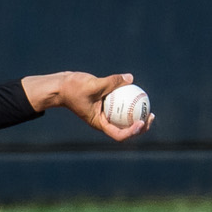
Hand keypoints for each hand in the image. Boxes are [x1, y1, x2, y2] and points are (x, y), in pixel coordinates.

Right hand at [21, 71, 154, 141]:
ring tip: (149, 107)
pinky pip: (120, 105)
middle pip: (125, 129)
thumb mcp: (94, 84)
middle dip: (141, 126)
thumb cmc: (73, 88)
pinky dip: (129, 101)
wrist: (61, 86)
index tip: (141, 122)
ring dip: (137, 115)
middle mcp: (103, 121)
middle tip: (151, 116)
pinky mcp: (104, 104)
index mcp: (99, 123)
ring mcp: (104, 113)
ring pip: (124, 118)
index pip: (118, 134)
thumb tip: (130, 78)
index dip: (132, 132)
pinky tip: (137, 91)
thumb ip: (113, 82)